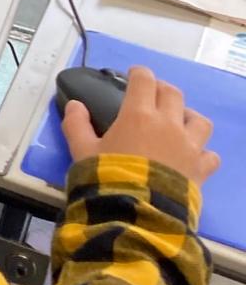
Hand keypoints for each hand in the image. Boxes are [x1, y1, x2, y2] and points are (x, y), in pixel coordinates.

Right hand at [63, 66, 219, 184]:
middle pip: (173, 94)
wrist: (137, 211)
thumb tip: (74, 105)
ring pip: (199, 120)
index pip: (144, 80)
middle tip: (152, 95)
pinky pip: (210, 154)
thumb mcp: (81, 151)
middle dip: (161, 89)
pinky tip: (193, 156)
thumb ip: (76, 125)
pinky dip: (202, 152)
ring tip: (178, 123)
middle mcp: (169, 124)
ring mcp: (189, 145)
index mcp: (138, 114)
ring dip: (188, 116)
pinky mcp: (201, 167)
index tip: (133, 74)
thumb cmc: (108, 176)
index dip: (139, 73)